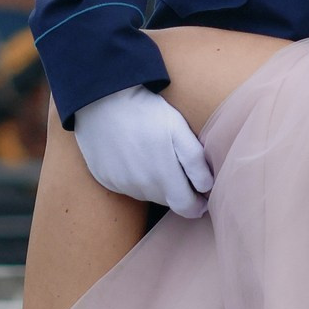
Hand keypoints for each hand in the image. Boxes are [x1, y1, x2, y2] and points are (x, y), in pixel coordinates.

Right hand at [71, 85, 213, 217]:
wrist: (102, 100)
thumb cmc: (145, 111)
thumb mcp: (178, 128)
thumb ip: (195, 160)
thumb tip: (207, 187)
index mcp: (162, 177)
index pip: (186, 208)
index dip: (197, 205)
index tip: (203, 196)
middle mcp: (141, 187)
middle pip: (167, 201)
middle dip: (178, 191)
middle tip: (181, 168)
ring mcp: (121, 185)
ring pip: (148, 194)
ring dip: (157, 184)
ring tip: (156, 157)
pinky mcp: (106, 179)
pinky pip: (128, 187)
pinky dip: (136, 178)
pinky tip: (136, 157)